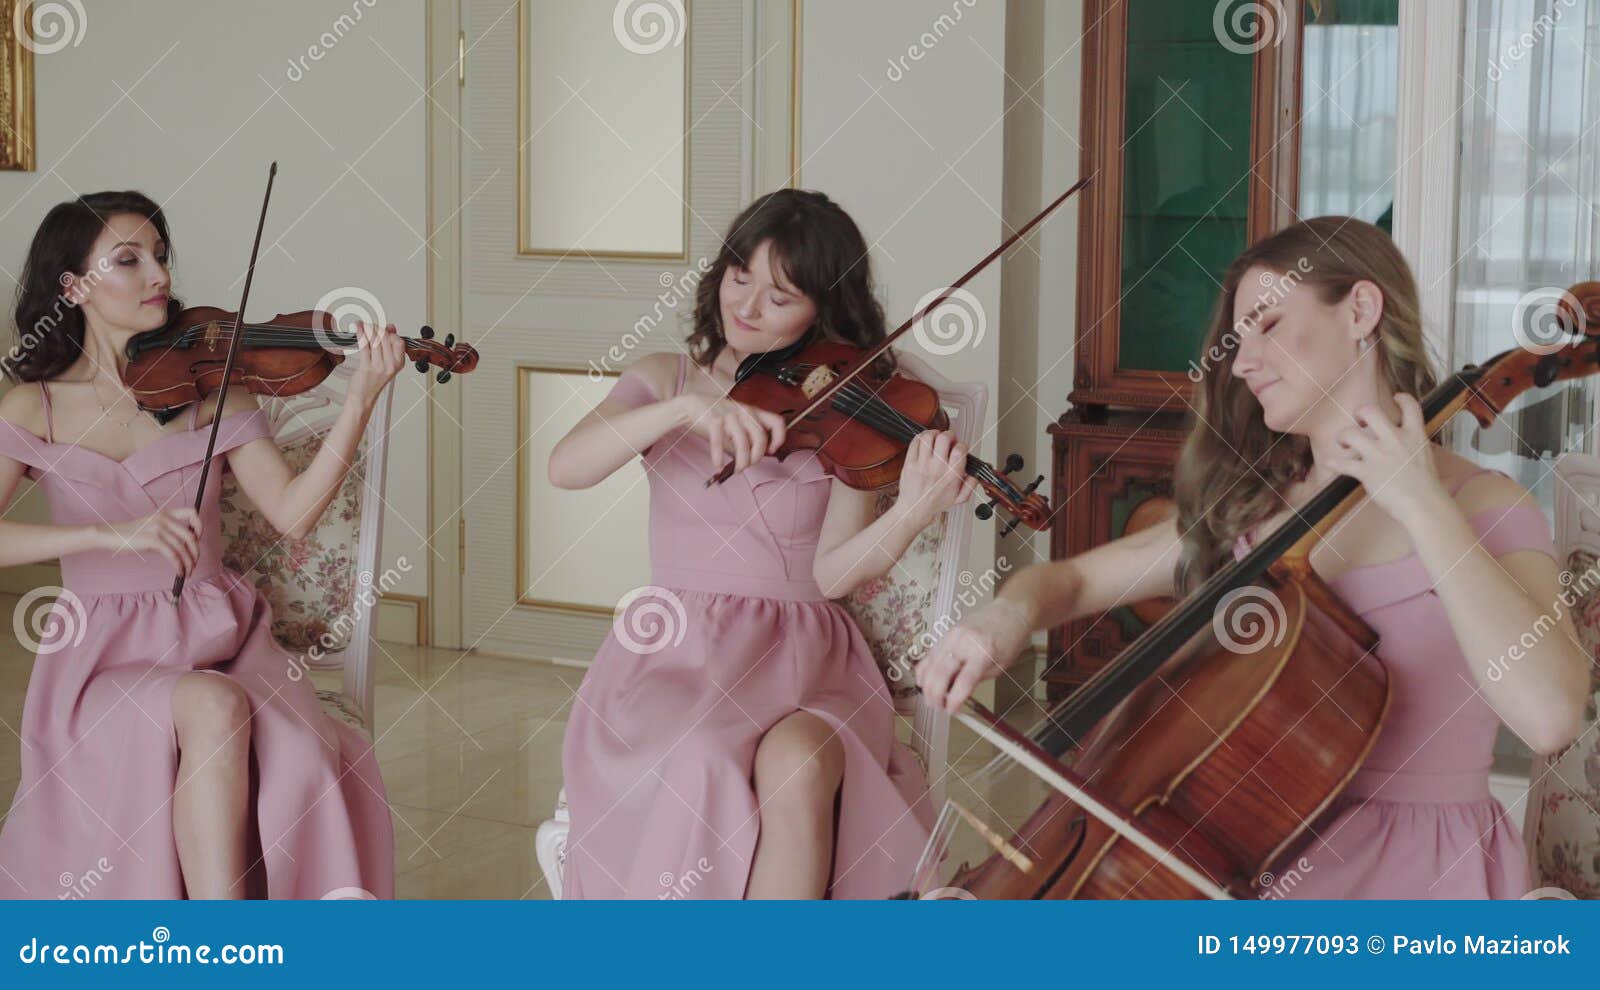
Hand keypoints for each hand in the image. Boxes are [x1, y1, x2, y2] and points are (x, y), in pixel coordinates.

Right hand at [99, 508, 201, 573]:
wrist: (112, 535)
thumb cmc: (133, 535)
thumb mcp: (153, 528)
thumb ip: (169, 533)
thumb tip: (187, 548)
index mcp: (166, 513)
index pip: (192, 513)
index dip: (199, 526)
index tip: (198, 539)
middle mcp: (165, 518)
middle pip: (191, 536)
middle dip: (195, 553)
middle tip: (194, 563)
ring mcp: (159, 528)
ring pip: (183, 548)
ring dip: (189, 563)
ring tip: (188, 572)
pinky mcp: (154, 540)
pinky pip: (173, 555)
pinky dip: (179, 566)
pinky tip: (180, 572)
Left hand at [348, 319, 406, 404]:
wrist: (363, 398)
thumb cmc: (372, 382)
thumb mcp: (386, 363)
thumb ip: (389, 345)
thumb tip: (390, 328)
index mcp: (398, 363)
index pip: (398, 341)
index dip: (389, 332)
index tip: (381, 328)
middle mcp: (391, 365)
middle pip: (386, 338)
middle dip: (376, 328)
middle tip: (369, 325)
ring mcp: (379, 367)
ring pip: (375, 340)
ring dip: (367, 329)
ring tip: (362, 325)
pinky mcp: (367, 367)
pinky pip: (364, 346)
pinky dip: (360, 334)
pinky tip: (358, 328)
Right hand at [683, 393, 787, 476]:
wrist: (692, 404)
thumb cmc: (716, 416)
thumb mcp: (736, 423)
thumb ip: (746, 439)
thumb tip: (751, 459)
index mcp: (753, 411)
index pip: (776, 422)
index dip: (779, 438)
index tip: (772, 450)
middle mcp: (744, 412)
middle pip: (760, 437)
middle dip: (756, 456)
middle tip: (749, 465)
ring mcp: (729, 415)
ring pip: (743, 442)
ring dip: (742, 461)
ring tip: (738, 469)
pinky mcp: (714, 419)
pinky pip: (719, 442)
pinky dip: (719, 458)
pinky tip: (718, 466)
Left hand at [896, 430, 977, 526]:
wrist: (915, 509)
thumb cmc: (935, 503)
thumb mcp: (959, 498)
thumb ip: (971, 485)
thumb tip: (975, 473)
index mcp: (951, 475)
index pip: (960, 450)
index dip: (961, 445)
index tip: (959, 448)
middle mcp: (937, 468)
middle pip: (944, 438)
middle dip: (949, 435)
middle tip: (948, 440)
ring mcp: (922, 464)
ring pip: (928, 437)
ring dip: (934, 434)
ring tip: (936, 439)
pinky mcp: (910, 463)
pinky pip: (915, 442)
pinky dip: (921, 437)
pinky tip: (924, 442)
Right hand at [915, 598, 1032, 712]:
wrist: (1008, 612)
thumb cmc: (1009, 640)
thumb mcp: (999, 666)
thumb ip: (977, 680)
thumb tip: (955, 695)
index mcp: (983, 652)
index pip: (964, 681)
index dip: (954, 700)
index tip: (952, 711)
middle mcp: (963, 642)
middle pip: (941, 672)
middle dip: (935, 694)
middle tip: (937, 707)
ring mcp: (951, 635)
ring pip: (930, 664)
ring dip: (927, 685)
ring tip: (931, 698)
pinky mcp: (945, 633)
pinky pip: (929, 654)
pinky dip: (924, 670)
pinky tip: (924, 682)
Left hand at [1324, 393, 1446, 525]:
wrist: (1425, 506)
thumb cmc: (1426, 486)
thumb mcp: (1424, 456)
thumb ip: (1411, 444)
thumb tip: (1401, 442)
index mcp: (1415, 435)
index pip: (1410, 406)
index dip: (1402, 398)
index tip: (1396, 398)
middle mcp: (1395, 440)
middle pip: (1370, 411)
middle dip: (1360, 412)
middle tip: (1359, 422)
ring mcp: (1379, 455)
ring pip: (1350, 433)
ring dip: (1343, 437)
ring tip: (1345, 445)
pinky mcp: (1367, 472)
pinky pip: (1341, 463)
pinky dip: (1333, 463)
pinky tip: (1330, 463)